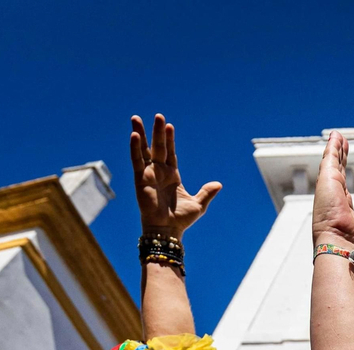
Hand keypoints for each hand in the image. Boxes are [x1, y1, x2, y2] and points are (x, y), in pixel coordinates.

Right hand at [130, 114, 220, 237]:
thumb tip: (218, 184)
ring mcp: (149, 174)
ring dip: (141, 134)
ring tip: (136, 118)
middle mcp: (159, 172)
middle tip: (158, 115)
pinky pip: (137, 161)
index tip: (170, 126)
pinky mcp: (141, 180)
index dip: (170, 139)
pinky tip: (134, 135)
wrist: (168, 230)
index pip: (170, 153)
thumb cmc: (181, 219)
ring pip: (144, 150)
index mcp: (172, 175)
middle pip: (157, 147)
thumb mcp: (198, 204)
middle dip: (157, 131)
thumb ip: (207, 193)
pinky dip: (135, 148)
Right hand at [312, 131, 353, 258]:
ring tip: (337, 136)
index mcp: (340, 209)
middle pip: (336, 171)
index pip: (342, 186)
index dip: (343, 173)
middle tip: (341, 143)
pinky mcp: (326, 180)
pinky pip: (330, 158)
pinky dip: (332, 147)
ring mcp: (328, 188)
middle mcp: (332, 198)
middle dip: (339, 157)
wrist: (342, 246)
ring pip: (332, 163)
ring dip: (334, 149)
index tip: (343, 164)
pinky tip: (335, 136)